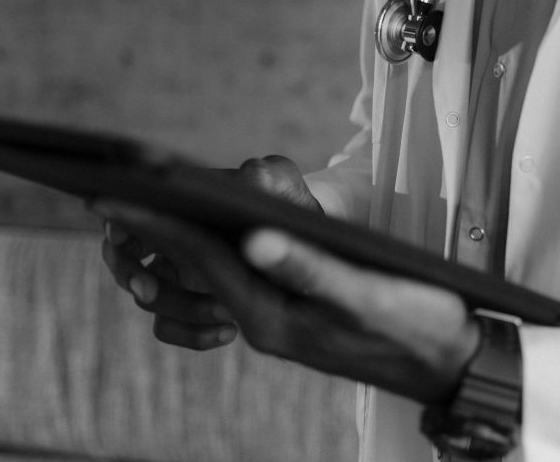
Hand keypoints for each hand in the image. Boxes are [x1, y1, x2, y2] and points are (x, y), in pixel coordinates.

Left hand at [96, 156, 480, 403]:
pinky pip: (240, 281)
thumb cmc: (420, 326)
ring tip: (145, 209)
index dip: (158, 225)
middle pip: (199, 267)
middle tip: (109, 195)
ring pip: (216, 275)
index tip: (112, 196)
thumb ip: (312, 269)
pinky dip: (216, 252)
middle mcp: (269, 322)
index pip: (204, 261)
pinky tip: (213, 233)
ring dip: (179, 241)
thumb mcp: (370, 295)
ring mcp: (280, 322)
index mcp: (276, 317)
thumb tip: (255, 240)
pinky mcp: (296, 317)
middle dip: (154, 230)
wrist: (450, 364)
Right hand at [99, 155, 318, 348]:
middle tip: (146, 285)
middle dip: (128, 273)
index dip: (117, 222)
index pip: (129, 210)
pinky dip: (193, 334)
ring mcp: (176, 278)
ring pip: (148, 300)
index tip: (122, 234)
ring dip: (177, 305)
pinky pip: (170, 328)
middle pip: (122, 260)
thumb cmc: (280, 204)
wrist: (301, 243)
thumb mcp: (279, 182)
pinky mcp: (190, 309)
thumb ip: (267, 175)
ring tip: (222, 306)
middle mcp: (168, 242)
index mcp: (177, 207)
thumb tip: (251, 175)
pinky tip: (230, 330)